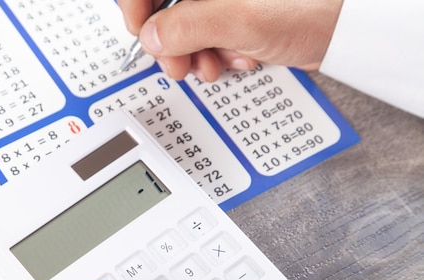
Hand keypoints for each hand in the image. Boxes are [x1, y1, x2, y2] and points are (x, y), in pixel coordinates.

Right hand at [118, 0, 343, 80]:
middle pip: (165, 5)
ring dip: (194, 52)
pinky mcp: (236, 13)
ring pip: (185, 24)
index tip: (142, 29)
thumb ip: (187, 25)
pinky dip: (216, 52)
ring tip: (214, 65)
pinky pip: (208, 33)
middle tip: (179, 63)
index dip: (138, 5)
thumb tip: (152, 36)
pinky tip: (238, 57)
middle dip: (170, 40)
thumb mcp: (241, 18)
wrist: (350, 28)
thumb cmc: (313, 7)